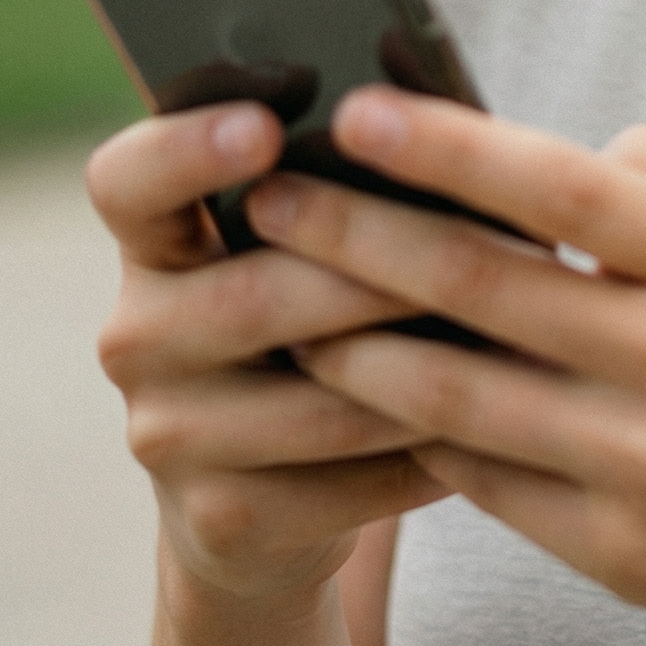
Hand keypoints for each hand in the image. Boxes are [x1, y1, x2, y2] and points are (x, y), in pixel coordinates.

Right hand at [87, 104, 450, 605]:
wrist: (264, 499)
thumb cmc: (317, 318)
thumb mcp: (303, 250)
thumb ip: (343, 189)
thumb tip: (454, 127)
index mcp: (153, 242)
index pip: (128, 180)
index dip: (186, 148)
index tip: (267, 125)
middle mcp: (137, 335)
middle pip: (252, 295)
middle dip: (372, 274)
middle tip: (472, 249)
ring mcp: (167, 435)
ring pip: (315, 397)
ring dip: (425, 367)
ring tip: (516, 333)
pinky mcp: (220, 519)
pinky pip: (346, 480)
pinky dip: (429, 447)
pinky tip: (497, 421)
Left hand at [248, 89, 645, 645]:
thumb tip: (550, 153)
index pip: (565, 186)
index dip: (453, 148)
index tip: (361, 113)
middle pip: (490, 285)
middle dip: (362, 236)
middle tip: (277, 199)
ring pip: (462, 395)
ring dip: (357, 346)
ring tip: (288, 304)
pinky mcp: (618, 553)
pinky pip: (486, 480)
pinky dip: (416, 432)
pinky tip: (367, 394)